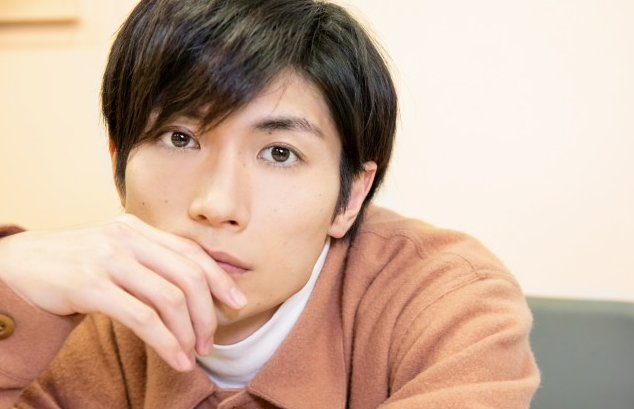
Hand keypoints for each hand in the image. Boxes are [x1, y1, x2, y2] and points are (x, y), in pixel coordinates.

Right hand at [0, 214, 246, 371]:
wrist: (13, 269)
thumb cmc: (70, 267)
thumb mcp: (113, 254)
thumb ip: (149, 262)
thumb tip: (195, 287)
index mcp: (136, 228)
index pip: (191, 252)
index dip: (219, 279)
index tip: (237, 303)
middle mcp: (126, 238)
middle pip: (188, 276)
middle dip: (208, 313)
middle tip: (211, 340)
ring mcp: (108, 259)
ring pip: (170, 299)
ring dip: (188, 333)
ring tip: (194, 354)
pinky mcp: (90, 285)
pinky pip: (143, 318)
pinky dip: (166, 343)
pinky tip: (176, 359)